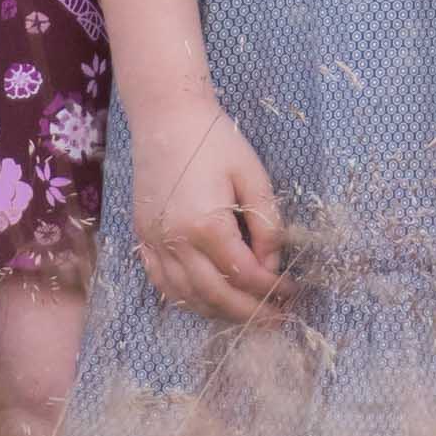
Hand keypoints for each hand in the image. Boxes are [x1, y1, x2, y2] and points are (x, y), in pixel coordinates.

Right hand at [127, 92, 285, 323]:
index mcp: (206, 225)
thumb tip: (272, 265)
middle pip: (216, 295)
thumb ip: (267, 225)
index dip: (272, 289)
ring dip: (218, 311)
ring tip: (246, 314)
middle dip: (249, 313)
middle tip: (276, 320)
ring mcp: (154, 241)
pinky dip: (186, 298)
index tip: (292, 292)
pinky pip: (162, 282)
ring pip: (187, 295)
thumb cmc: (215, 140)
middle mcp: (175, 240)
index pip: (244, 274)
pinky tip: (207, 300)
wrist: (167, 116)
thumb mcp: (254, 176)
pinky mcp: (143, 236)